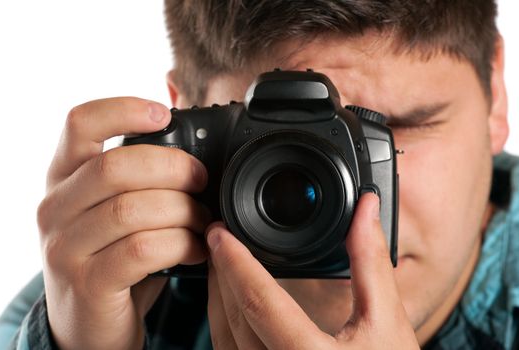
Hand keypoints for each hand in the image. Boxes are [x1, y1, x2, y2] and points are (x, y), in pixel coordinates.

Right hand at [37, 97, 210, 349]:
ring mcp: (66, 248)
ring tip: (204, 221)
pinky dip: (181, 245)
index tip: (163, 115)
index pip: (79, 124)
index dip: (123, 110)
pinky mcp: (88, 284)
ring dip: (183, 211)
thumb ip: (140, 179)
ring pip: (132, 210)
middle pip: (115, 167)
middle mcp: (56, 208)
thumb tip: (194, 149)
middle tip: (201, 180)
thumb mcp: (115, 210)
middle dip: (173, 168)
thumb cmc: (111, 257)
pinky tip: (197, 249)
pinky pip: (142, 251)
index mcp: (64, 178)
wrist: (88, 324)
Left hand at [206, 193, 418, 348]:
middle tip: (217, 237)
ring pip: (223, 338)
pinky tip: (232, 304)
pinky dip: (225, 323)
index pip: (257, 301)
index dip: (234, 260)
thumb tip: (366, 211)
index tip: (220, 232)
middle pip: (232, 317)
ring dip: (218, 297)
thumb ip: (371, 263)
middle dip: (220, 272)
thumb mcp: (387, 322)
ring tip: (220, 264)